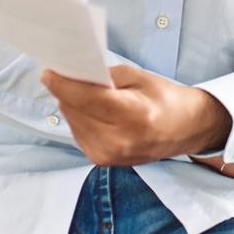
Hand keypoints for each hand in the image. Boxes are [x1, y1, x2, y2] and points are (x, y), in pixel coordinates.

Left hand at [40, 64, 230, 165]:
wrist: (185, 130)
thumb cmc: (165, 99)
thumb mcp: (138, 78)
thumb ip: (105, 76)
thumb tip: (73, 75)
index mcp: (133, 116)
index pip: (87, 99)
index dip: (64, 84)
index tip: (48, 72)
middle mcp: (119, 141)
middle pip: (76, 111)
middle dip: (68, 91)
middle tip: (67, 73)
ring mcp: (109, 155)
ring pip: (73, 122)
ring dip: (72, 105)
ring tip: (83, 91)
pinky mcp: (102, 161)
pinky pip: (78, 133)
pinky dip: (79, 118)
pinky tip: (90, 109)